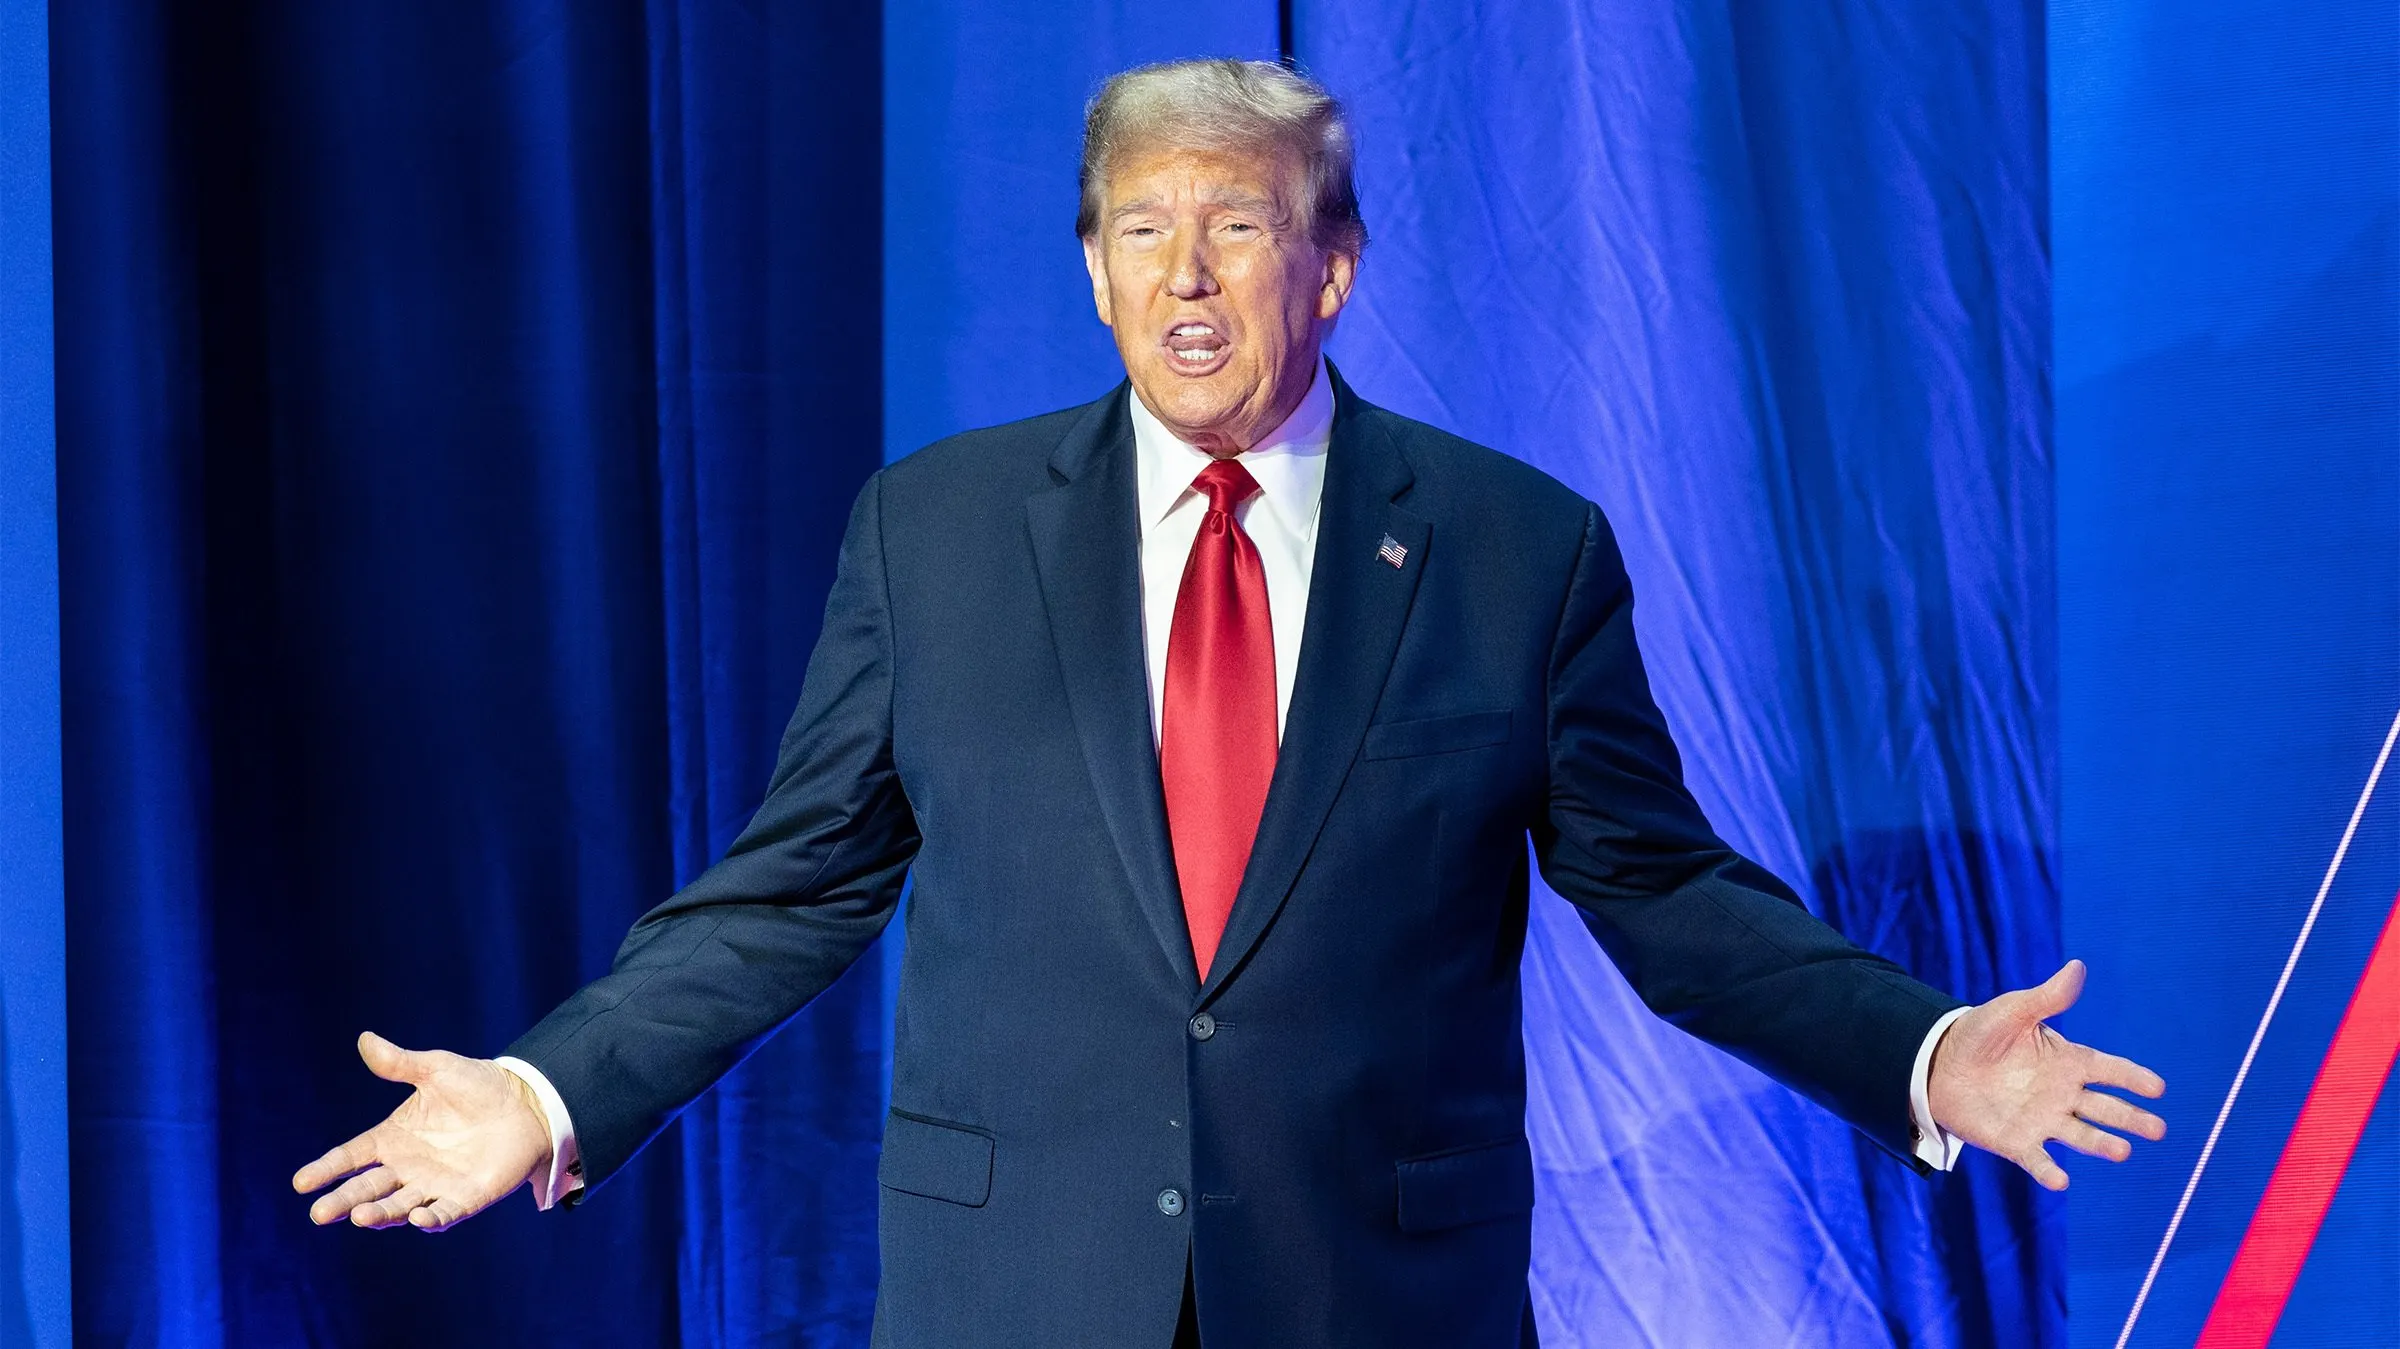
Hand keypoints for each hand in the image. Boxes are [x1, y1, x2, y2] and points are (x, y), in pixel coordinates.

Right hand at [293, 1032, 551, 1230]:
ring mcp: (434, 1186)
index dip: (327, 1170)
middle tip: (319, 1213)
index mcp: (393, 1138)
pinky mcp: (465, 1199)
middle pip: (367, 1189)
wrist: (526, 1102)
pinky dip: (430, 1219)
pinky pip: (443, 1214)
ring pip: (398, 1206)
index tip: (301, 1182)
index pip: (351, 1157)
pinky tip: (418, 1219)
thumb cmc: (477, 1085)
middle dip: (343, 1202)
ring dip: (380, 1214)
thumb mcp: (437, 1069)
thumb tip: (366, 1039)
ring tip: (360, 1216)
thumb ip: (401, 1063)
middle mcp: (407, 1167)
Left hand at [1928, 959, 2165, 1189]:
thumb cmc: (1980, 1033)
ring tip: (2122, 1151)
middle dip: (2131, 1119)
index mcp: (2067, 1062)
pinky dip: (2048, 1170)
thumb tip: (2077, 967)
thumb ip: (2047, 997)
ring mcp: (2042, 1120)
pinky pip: (2037, 1159)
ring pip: (2081, 1136)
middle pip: (2105, 1108)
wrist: (1937, 1063)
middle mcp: (2062, 1095)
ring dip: (2101, 1144)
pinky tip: (2060, 1181)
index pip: (2109, 1069)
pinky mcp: (2016, 1142)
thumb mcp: (2013, 1011)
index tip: (2157, 1087)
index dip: (2132, 1078)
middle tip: (2158, 1129)